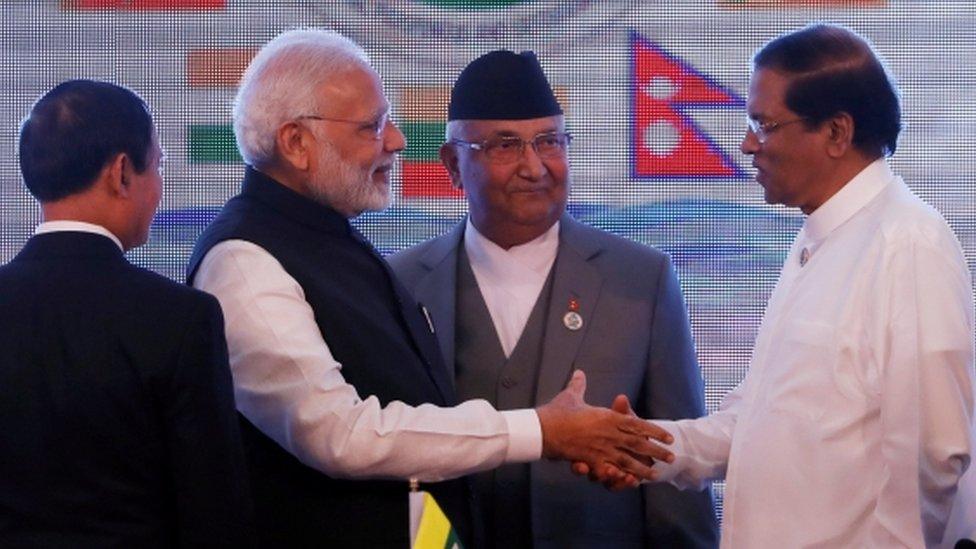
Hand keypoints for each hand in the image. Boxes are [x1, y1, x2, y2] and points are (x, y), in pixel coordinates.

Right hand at [535, 370, 672, 485]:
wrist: (543, 428)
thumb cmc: (557, 412)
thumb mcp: (570, 396)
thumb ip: (578, 385)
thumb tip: (579, 372)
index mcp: (608, 417)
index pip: (637, 424)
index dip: (654, 431)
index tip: (668, 436)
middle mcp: (609, 433)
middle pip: (638, 443)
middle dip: (656, 451)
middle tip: (672, 457)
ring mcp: (602, 448)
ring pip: (628, 459)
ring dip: (644, 467)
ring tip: (657, 474)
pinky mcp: (591, 461)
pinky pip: (611, 470)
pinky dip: (622, 477)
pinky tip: (631, 481)